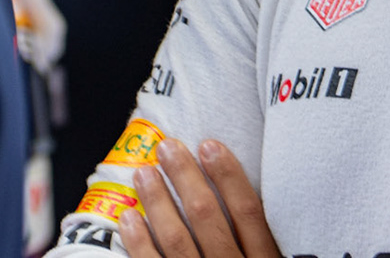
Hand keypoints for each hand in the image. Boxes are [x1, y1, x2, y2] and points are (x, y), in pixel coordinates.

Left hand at [119, 138, 282, 257]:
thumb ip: (260, 243)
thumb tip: (244, 202)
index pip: (250, 212)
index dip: (229, 176)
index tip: (210, 145)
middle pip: (209, 219)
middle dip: (186, 179)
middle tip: (167, 148)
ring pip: (178, 242)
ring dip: (158, 204)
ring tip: (144, 174)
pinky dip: (139, 244)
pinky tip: (129, 218)